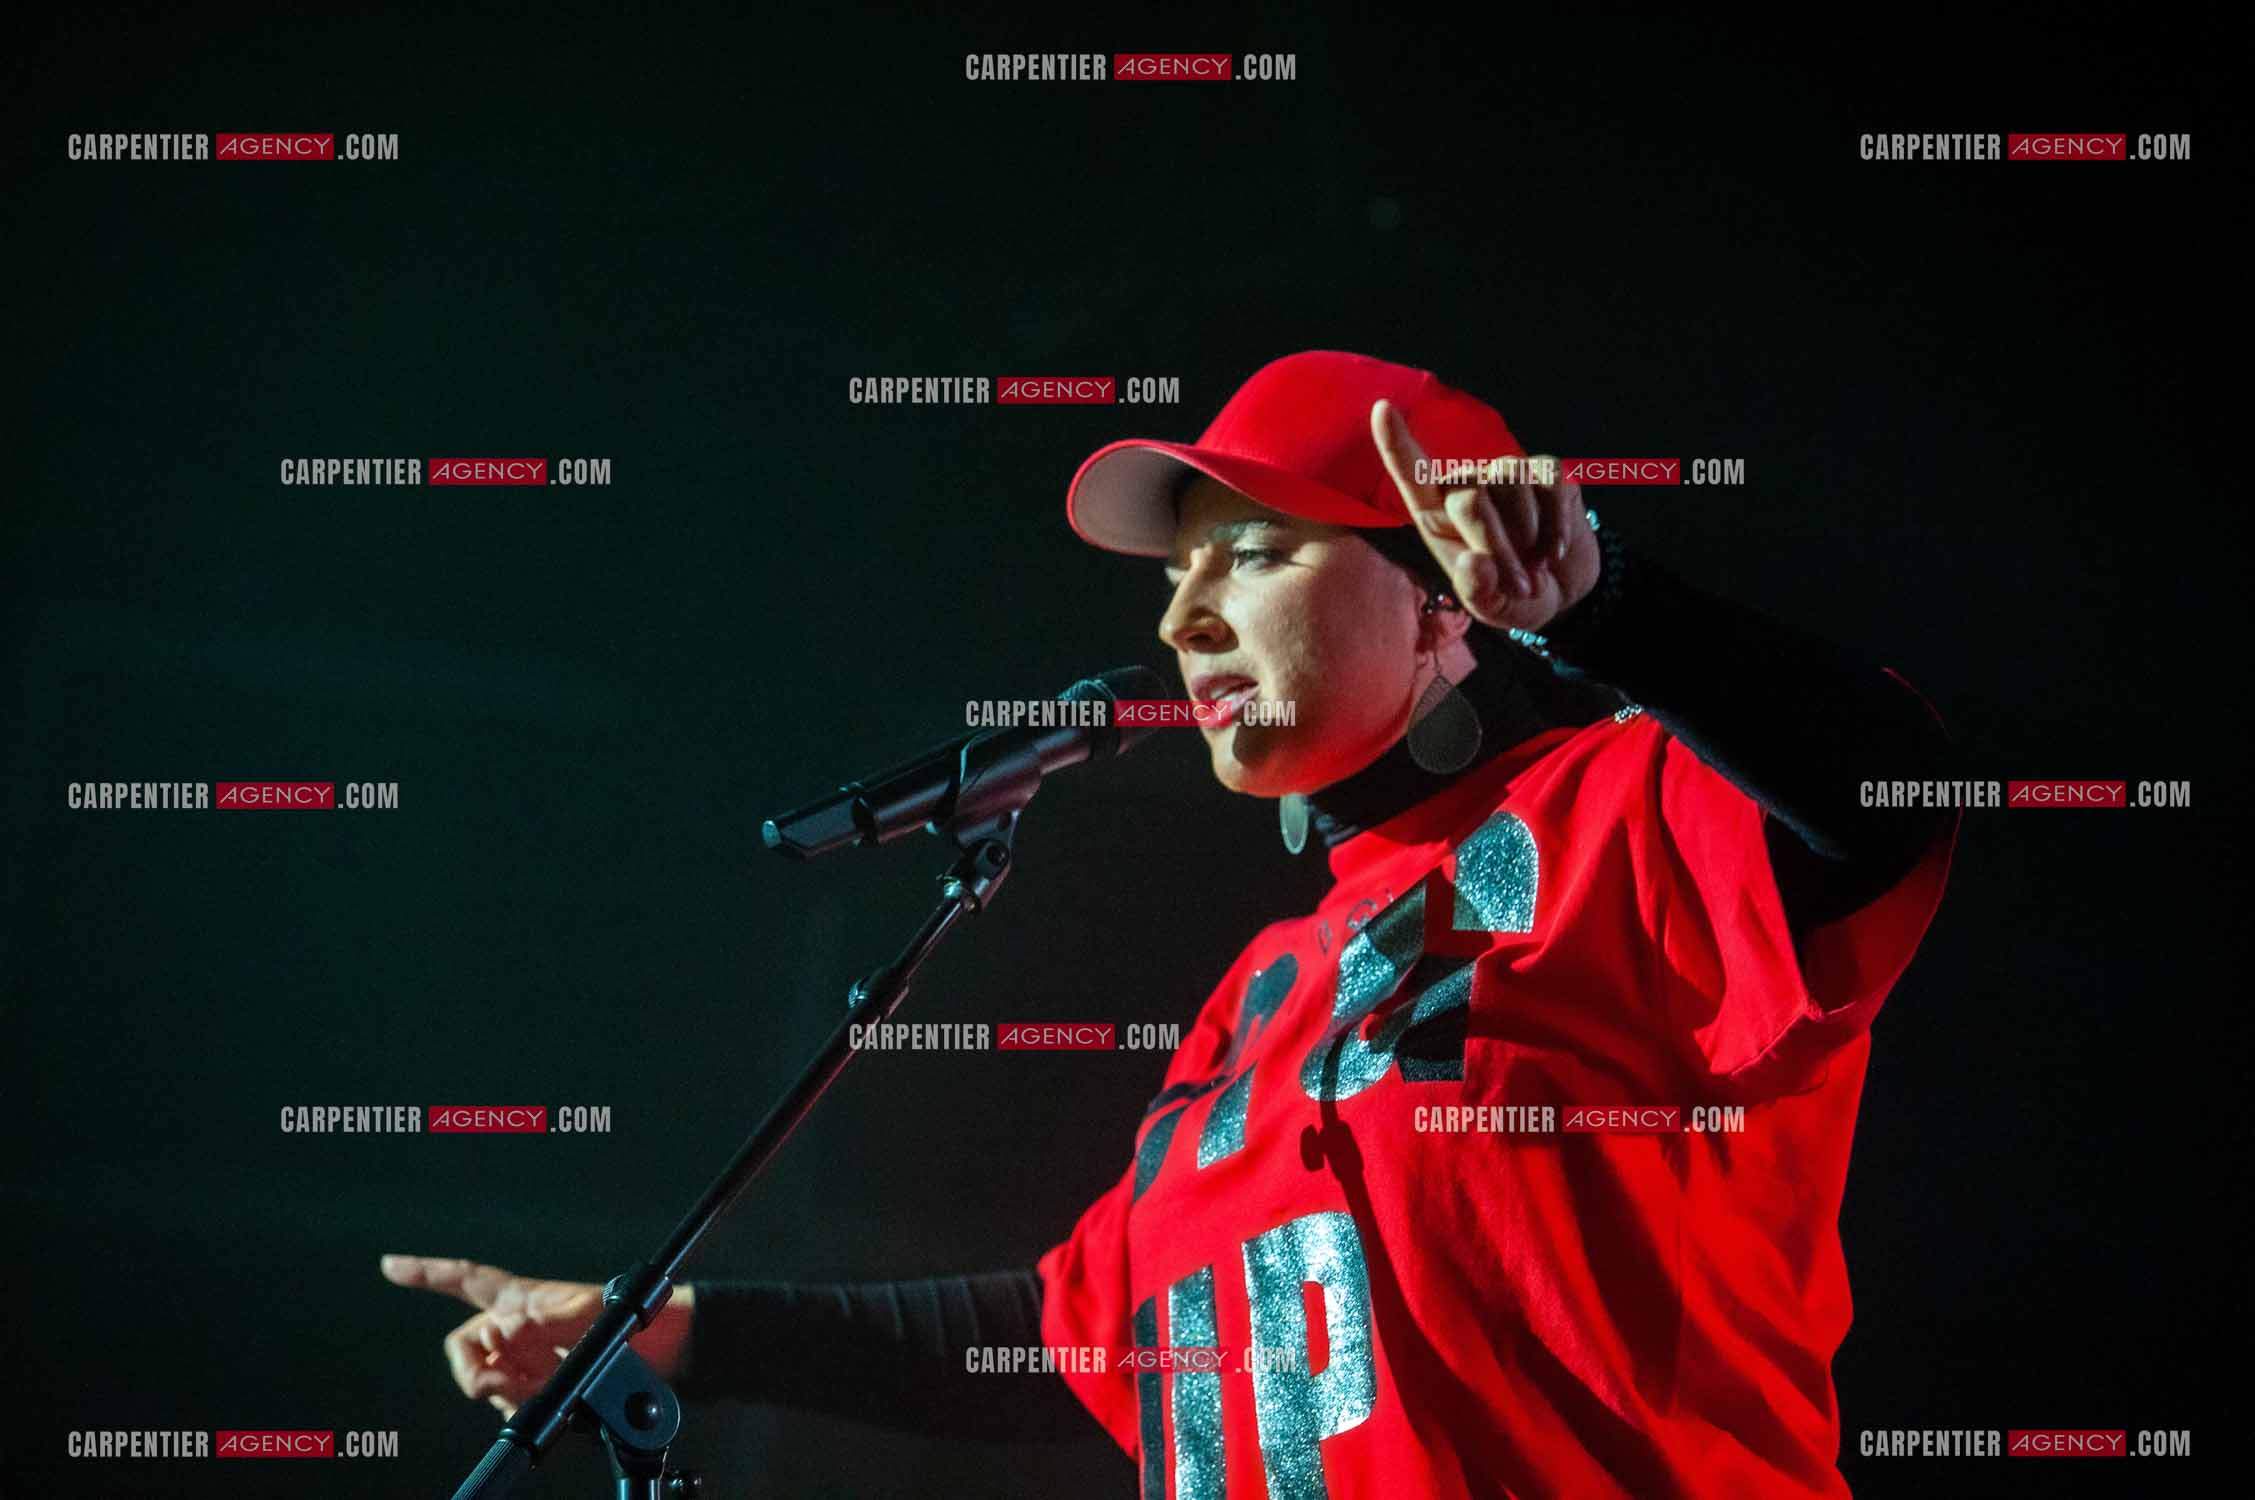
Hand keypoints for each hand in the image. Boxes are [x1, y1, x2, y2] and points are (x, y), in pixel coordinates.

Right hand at [380, 1254, 694, 1417]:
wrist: (658, 1352)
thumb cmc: (624, 1318)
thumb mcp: (585, 1313)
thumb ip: (541, 1322)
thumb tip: (502, 1333)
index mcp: (518, 1298)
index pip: (465, 1279)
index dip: (427, 1272)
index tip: (391, 1264)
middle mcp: (512, 1329)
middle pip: (464, 1350)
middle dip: (475, 1371)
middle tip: (502, 1384)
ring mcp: (520, 1361)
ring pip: (484, 1382)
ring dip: (504, 1391)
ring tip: (539, 1386)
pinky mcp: (532, 1390)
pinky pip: (505, 1406)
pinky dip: (517, 1407)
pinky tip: (544, 1399)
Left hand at [1370, 399, 1600, 631]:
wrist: (1563, 590)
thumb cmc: (1511, 596)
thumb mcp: (1491, 609)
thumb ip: (1478, 592)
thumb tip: (1473, 563)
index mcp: (1437, 517)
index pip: (1412, 475)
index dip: (1397, 444)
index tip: (1383, 409)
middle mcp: (1467, 486)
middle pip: (1470, 497)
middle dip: (1497, 546)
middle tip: (1519, 586)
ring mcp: (1507, 475)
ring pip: (1510, 484)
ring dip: (1528, 537)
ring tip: (1535, 570)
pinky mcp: (1547, 473)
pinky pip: (1549, 483)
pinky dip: (1556, 524)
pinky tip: (1556, 551)